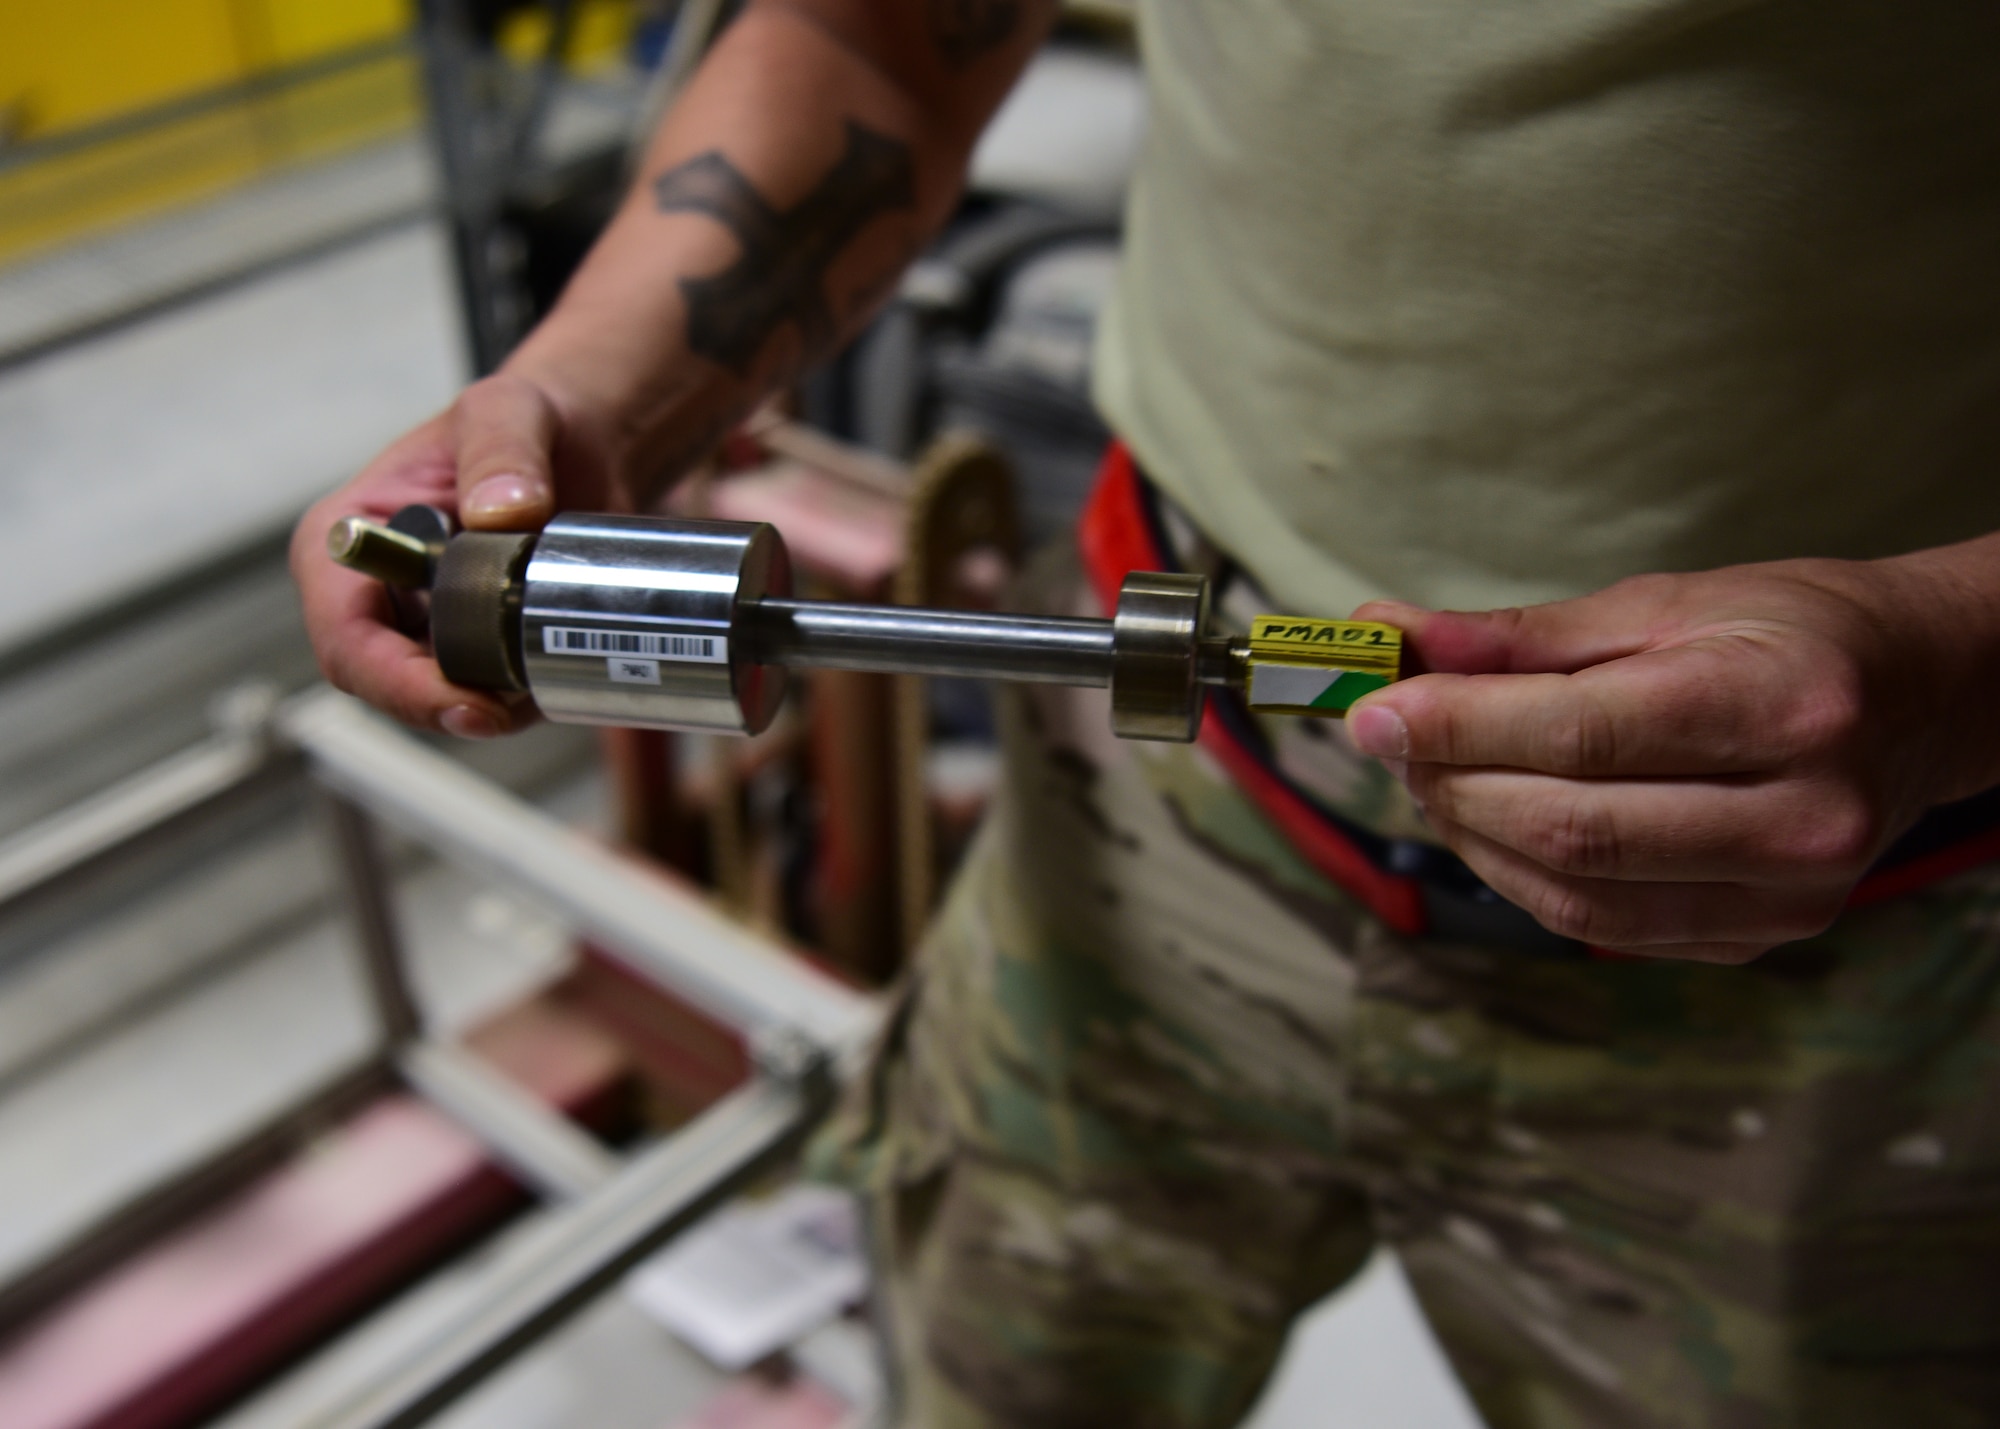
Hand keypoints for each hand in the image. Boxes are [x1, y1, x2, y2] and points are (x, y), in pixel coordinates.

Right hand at [290, 370, 618, 737]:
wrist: (580, 445)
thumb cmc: (522, 420)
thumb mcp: (509, 411)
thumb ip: (501, 452)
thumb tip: (498, 513)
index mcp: (348, 537)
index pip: (346, 636)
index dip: (397, 683)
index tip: (464, 701)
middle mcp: (374, 593)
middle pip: (389, 684)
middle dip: (451, 703)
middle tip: (516, 705)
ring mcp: (424, 627)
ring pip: (444, 699)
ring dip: (497, 702)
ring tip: (551, 658)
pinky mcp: (474, 648)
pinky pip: (491, 694)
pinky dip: (523, 693)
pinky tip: (561, 660)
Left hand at [1347, 551, 1999, 962]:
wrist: (1918, 699)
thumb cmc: (1787, 633)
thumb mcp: (1658, 606)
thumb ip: (1518, 636)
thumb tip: (1388, 640)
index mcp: (1783, 706)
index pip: (1582, 735)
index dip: (1457, 727)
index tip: (1373, 710)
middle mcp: (1798, 817)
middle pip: (1570, 827)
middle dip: (1451, 782)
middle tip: (1392, 738)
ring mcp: (1786, 895)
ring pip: (1572, 893)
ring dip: (1472, 836)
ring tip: (1434, 775)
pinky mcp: (1758, 939)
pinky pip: (1601, 925)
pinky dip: (1521, 875)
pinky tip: (1495, 821)